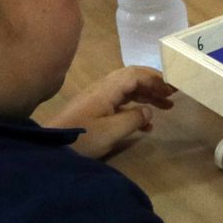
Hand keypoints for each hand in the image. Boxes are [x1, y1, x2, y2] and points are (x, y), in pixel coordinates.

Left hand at [46, 67, 176, 159]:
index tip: (173, 89)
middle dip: (154, 84)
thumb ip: (134, 119)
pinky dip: (135, 108)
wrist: (49, 147)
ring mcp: (96, 99)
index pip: (136, 75)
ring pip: (127, 90)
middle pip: (132, 78)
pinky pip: (120, 102)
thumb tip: (149, 111)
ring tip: (165, 107)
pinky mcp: (93, 110)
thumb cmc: (82, 138)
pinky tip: (146, 124)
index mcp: (107, 89)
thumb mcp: (111, 131)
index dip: (156, 79)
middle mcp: (102, 89)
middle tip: (172, 94)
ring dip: (147, 96)